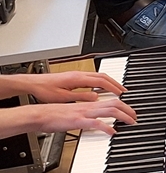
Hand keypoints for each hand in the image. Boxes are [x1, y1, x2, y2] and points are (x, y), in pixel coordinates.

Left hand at [7, 69, 126, 102]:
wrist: (33, 84)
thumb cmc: (44, 90)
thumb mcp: (64, 97)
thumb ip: (81, 97)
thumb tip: (96, 98)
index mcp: (78, 79)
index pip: (101, 81)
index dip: (113, 88)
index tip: (122, 94)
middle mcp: (79, 75)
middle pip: (103, 76)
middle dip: (116, 84)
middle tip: (125, 92)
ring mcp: (77, 75)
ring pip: (99, 76)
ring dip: (110, 82)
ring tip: (117, 90)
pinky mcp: (74, 77)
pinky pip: (93, 78)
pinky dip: (102, 83)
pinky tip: (102, 89)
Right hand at [28, 99, 136, 135]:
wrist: (39, 115)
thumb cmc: (54, 116)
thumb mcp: (74, 114)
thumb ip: (87, 116)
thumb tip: (97, 122)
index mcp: (88, 104)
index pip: (110, 100)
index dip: (124, 104)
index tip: (131, 111)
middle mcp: (88, 106)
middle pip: (114, 102)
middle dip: (129, 109)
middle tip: (136, 117)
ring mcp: (84, 113)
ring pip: (109, 110)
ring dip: (124, 115)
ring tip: (131, 122)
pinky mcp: (78, 121)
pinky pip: (96, 123)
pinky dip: (107, 127)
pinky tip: (113, 132)